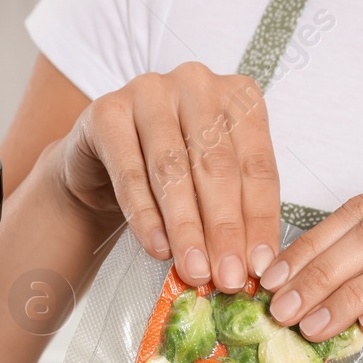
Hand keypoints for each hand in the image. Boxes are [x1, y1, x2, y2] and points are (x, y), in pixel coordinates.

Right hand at [52, 63, 280, 291]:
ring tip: (195, 271)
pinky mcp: (106, 111)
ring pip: (174, 170)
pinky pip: (130, 172)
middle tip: (228, 278)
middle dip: (224, 230)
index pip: (258, 166)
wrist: (102, 166)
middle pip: (218, 167)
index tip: (261, 268)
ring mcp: (150, 90)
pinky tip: (158, 248)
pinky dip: (144, 216)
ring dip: (186, 228)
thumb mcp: (213, 188)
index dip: (260, 221)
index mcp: (239, 98)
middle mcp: (197, 84)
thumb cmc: (171, 174)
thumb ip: (236, 215)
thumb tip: (254, 266)